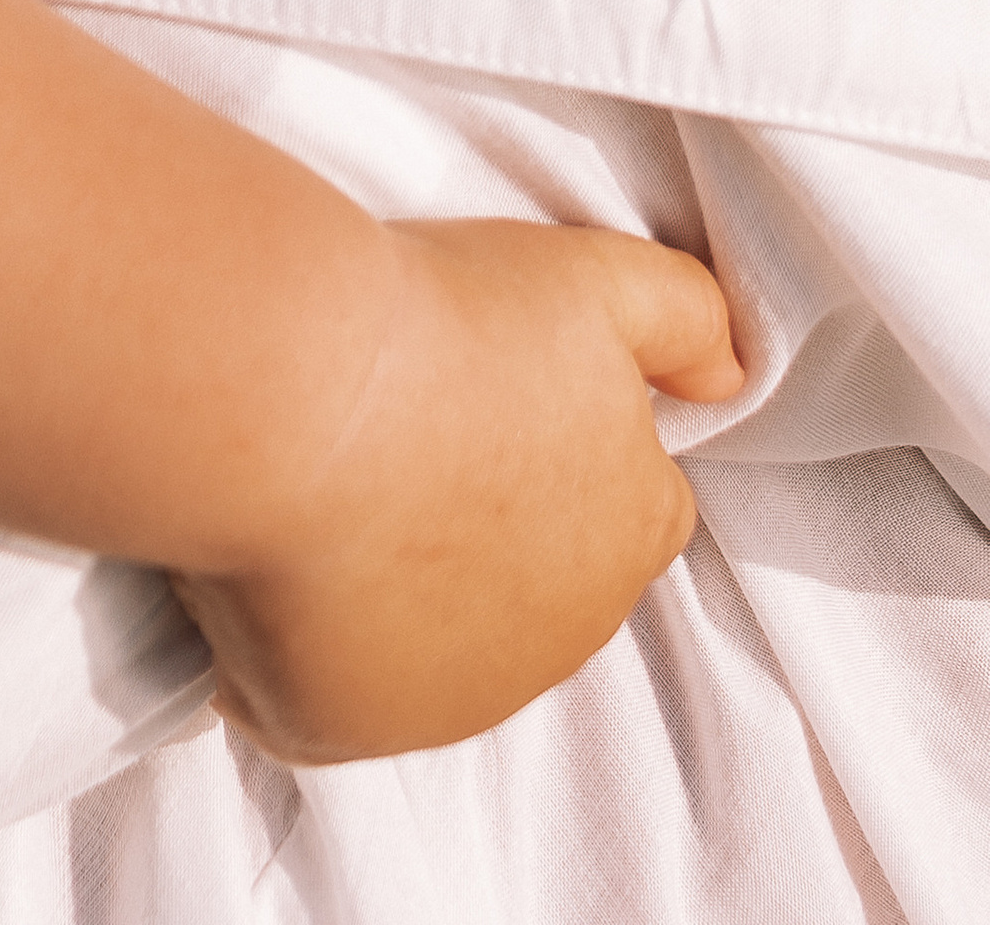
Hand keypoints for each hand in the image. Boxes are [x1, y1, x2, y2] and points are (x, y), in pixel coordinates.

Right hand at [177, 213, 741, 764]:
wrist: (296, 400)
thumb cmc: (444, 329)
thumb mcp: (598, 280)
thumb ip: (687, 319)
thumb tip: (728, 377)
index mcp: (632, 531)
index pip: (629, 506)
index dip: (557, 449)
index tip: (484, 401)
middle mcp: (560, 639)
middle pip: (532, 583)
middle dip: (480, 528)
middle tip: (401, 435)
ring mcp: (448, 696)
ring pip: (432, 644)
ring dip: (397, 588)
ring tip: (331, 484)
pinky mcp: (340, 725)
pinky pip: (332, 689)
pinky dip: (308, 641)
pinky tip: (277, 556)